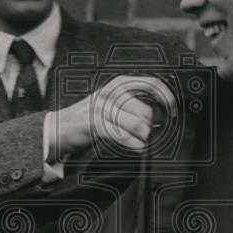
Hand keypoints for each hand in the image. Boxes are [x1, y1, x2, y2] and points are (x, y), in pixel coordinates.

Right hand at [49, 75, 177, 158]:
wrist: (59, 128)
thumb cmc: (92, 119)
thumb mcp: (114, 104)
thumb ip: (135, 105)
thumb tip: (163, 115)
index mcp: (119, 83)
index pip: (152, 84)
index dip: (167, 99)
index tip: (173, 114)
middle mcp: (112, 91)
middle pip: (147, 111)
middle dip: (152, 128)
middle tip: (148, 136)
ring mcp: (102, 106)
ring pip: (138, 126)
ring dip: (143, 140)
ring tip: (139, 144)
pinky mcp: (95, 123)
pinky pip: (124, 137)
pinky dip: (134, 147)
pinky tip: (135, 149)